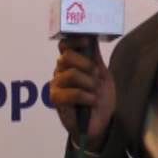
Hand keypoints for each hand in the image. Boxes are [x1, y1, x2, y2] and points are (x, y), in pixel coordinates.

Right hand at [49, 36, 115, 151]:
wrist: (101, 123)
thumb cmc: (100, 98)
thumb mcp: (102, 74)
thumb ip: (95, 56)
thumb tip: (93, 35)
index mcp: (70, 63)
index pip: (64, 45)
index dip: (74, 41)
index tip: (87, 41)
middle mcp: (60, 71)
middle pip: (66, 57)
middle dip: (86, 65)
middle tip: (95, 76)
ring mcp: (56, 85)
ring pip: (71, 74)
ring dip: (90, 84)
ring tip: (95, 93)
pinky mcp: (56, 100)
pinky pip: (73, 93)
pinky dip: (87, 97)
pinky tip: (91, 102)